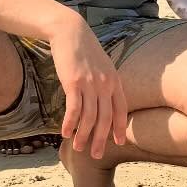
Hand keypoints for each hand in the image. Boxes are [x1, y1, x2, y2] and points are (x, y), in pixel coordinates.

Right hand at [49, 14, 127, 158]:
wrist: (70, 32)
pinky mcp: (74, 83)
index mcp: (114, 81)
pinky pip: (74, 109)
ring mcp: (90, 84)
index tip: (118, 142)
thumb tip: (105, 100)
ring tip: (78, 148)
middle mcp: (105, 85)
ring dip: (84, 135)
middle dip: (101, 139)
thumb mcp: (102, 66)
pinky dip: (70, 124)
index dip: (119, 127)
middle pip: (105, 118)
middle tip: (96, 155)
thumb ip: (105, 83)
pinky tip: (65, 133)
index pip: (121, 110)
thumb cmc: (84, 50)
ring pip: (90, 118)